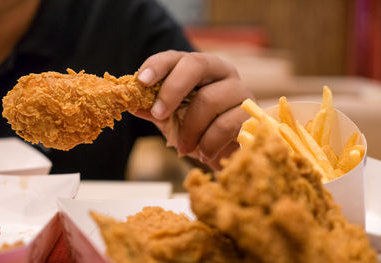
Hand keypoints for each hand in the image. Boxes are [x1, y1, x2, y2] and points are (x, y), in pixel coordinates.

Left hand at [134, 50, 253, 169]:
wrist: (226, 153)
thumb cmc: (198, 130)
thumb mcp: (171, 118)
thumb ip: (153, 108)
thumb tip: (128, 102)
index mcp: (201, 68)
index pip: (178, 57)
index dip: (158, 65)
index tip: (141, 81)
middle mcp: (223, 72)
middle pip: (196, 65)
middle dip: (172, 90)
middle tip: (158, 115)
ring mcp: (241, 91)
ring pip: (209, 99)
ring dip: (189, 128)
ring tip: (183, 148)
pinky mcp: (251, 114)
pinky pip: (226, 125)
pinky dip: (208, 143)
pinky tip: (203, 153)